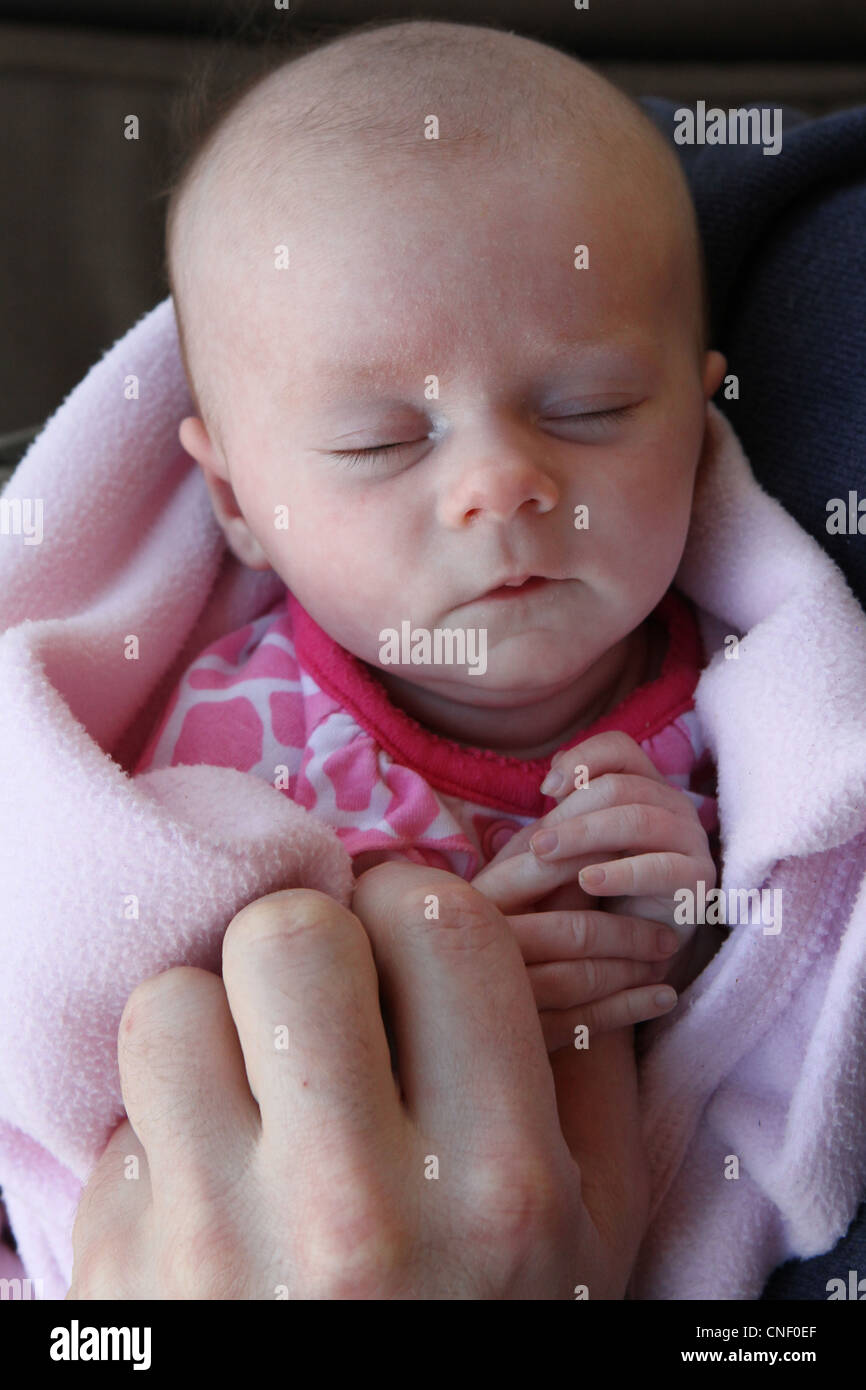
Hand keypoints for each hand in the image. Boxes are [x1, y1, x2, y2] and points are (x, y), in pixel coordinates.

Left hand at [66, 864, 649, 1299]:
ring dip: (213, 1023)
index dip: (415, 901)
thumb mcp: (592, 1240)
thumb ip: (587, 1079)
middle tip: (325, 999)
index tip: (404, 940)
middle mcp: (352, 1209)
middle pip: (285, 933)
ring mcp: (213, 1248)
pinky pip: (119, 1119)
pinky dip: (164, 1127)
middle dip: (309, 942)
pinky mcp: (111, 1280)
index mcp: (497, 1183)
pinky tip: (211, 1182)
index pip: (436, 920)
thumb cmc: (494, 1352)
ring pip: (169, 1003)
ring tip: (254, 1084)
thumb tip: (539, 930)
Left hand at [471, 730, 715, 1031]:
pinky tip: (588, 882)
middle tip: (535, 843)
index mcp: (644, 785)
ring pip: (639, 819)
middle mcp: (673, 805)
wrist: (629, 950)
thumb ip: (564, 812)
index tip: (546, 789)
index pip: (619, 749)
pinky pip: (662, 867)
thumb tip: (550, 785)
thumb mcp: (572, 847)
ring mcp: (691, 840)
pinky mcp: (698, 881)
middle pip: (622, 785)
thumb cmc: (592, 889)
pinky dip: (622, 873)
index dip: (582, 758)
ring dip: (586, 835)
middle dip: (571, 812)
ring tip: (547, 857)